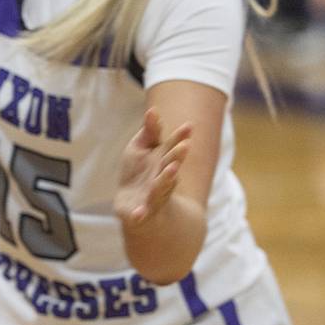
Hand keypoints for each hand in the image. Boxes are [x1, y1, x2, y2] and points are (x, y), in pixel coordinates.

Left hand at [115, 108, 191, 229]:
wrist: (135, 207)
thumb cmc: (139, 173)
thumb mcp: (141, 148)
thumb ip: (149, 132)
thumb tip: (152, 110)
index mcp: (163, 162)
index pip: (172, 147)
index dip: (180, 137)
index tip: (188, 126)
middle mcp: (162, 178)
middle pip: (170, 166)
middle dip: (177, 156)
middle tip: (184, 146)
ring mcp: (153, 196)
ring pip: (161, 188)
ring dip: (167, 179)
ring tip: (172, 170)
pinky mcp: (140, 212)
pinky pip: (142, 214)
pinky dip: (141, 214)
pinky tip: (139, 213)